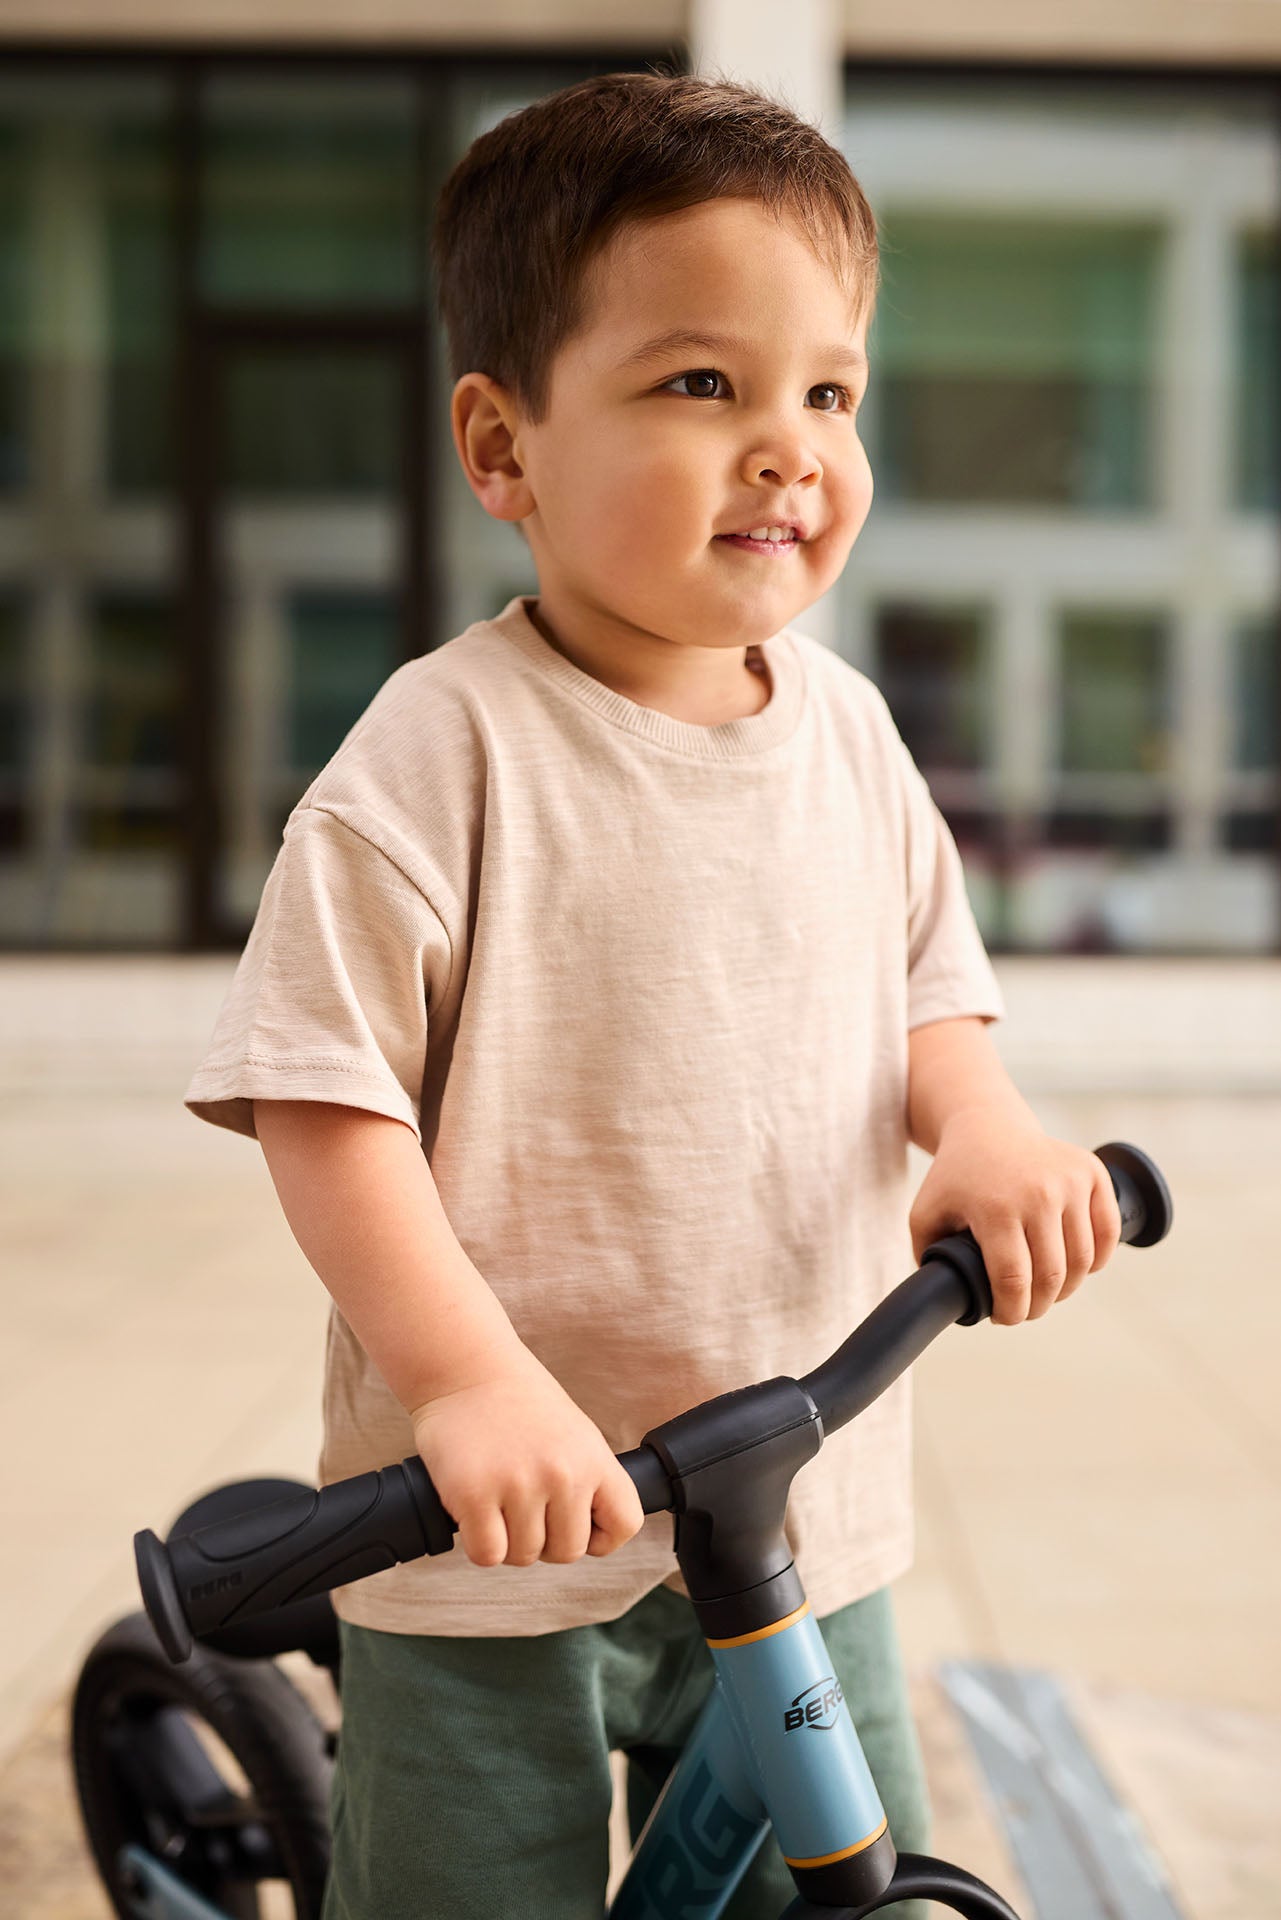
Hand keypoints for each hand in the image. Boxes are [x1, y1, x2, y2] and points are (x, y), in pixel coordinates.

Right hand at [410, 1344, 644, 1567]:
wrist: (467, 1368)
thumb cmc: (518, 1404)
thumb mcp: (575, 1434)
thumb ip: (588, 1480)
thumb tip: (592, 1535)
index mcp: (594, 1458)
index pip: (625, 1524)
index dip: (600, 1536)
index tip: (576, 1522)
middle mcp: (562, 1474)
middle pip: (568, 1552)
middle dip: (545, 1540)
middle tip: (524, 1507)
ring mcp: (518, 1485)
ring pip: (524, 1556)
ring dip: (508, 1540)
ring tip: (498, 1499)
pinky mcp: (474, 1495)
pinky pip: (488, 1555)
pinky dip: (480, 1544)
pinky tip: (477, 1512)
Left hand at [909, 1110, 1121, 1325]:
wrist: (987, 1128)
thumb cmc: (956, 1178)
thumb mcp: (926, 1214)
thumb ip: (929, 1258)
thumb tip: (946, 1299)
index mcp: (995, 1207)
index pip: (1013, 1281)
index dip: (1011, 1311)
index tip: (1004, 1316)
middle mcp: (1037, 1193)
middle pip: (1051, 1277)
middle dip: (1038, 1306)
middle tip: (1025, 1308)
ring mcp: (1069, 1181)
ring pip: (1082, 1261)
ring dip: (1067, 1287)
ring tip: (1047, 1289)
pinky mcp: (1092, 1173)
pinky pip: (1107, 1234)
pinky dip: (1095, 1259)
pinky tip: (1074, 1264)